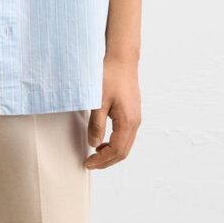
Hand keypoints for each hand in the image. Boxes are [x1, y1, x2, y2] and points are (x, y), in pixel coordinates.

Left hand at [84, 55, 141, 169]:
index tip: (88, 162)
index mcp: (128, 121)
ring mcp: (136, 118)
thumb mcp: (98, 100)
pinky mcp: (133, 112)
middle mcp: (135, 122)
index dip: (102, 160)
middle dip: (106, 161)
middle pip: (123, 151)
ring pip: (126, 145)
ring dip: (111, 153)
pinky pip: (126, 135)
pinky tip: (103, 140)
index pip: (116, 151)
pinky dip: (115, 143)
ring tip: (95, 154)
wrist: (122, 59)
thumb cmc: (110, 76)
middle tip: (90, 163)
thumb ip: (96, 124)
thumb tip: (93, 144)